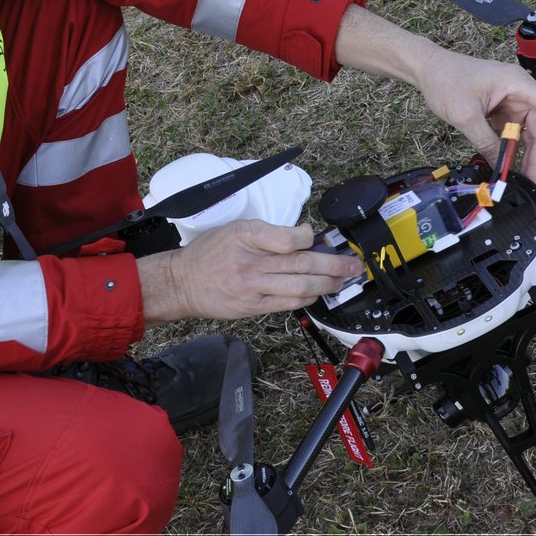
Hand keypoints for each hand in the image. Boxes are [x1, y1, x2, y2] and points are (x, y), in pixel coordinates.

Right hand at [136, 221, 360, 326]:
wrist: (182, 283)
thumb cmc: (208, 253)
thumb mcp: (233, 229)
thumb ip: (266, 233)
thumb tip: (301, 237)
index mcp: (245, 235)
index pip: (288, 237)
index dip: (308, 237)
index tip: (315, 237)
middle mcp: (250, 262)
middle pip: (301, 263)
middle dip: (333, 264)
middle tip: (352, 264)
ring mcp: (252, 287)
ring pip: (300, 285)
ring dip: (326, 283)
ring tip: (342, 280)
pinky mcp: (253, 306)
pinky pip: (288, 302)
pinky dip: (306, 297)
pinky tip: (318, 292)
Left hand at [407, 44, 535, 181]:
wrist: (426, 67)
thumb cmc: (445, 80)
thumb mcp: (465, 115)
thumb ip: (486, 141)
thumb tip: (500, 166)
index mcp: (517, 84)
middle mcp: (518, 90)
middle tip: (532, 182)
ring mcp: (509, 99)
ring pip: (525, 132)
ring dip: (523, 154)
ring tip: (519, 177)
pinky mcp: (498, 107)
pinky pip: (511, 130)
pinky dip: (509, 147)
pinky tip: (504, 163)